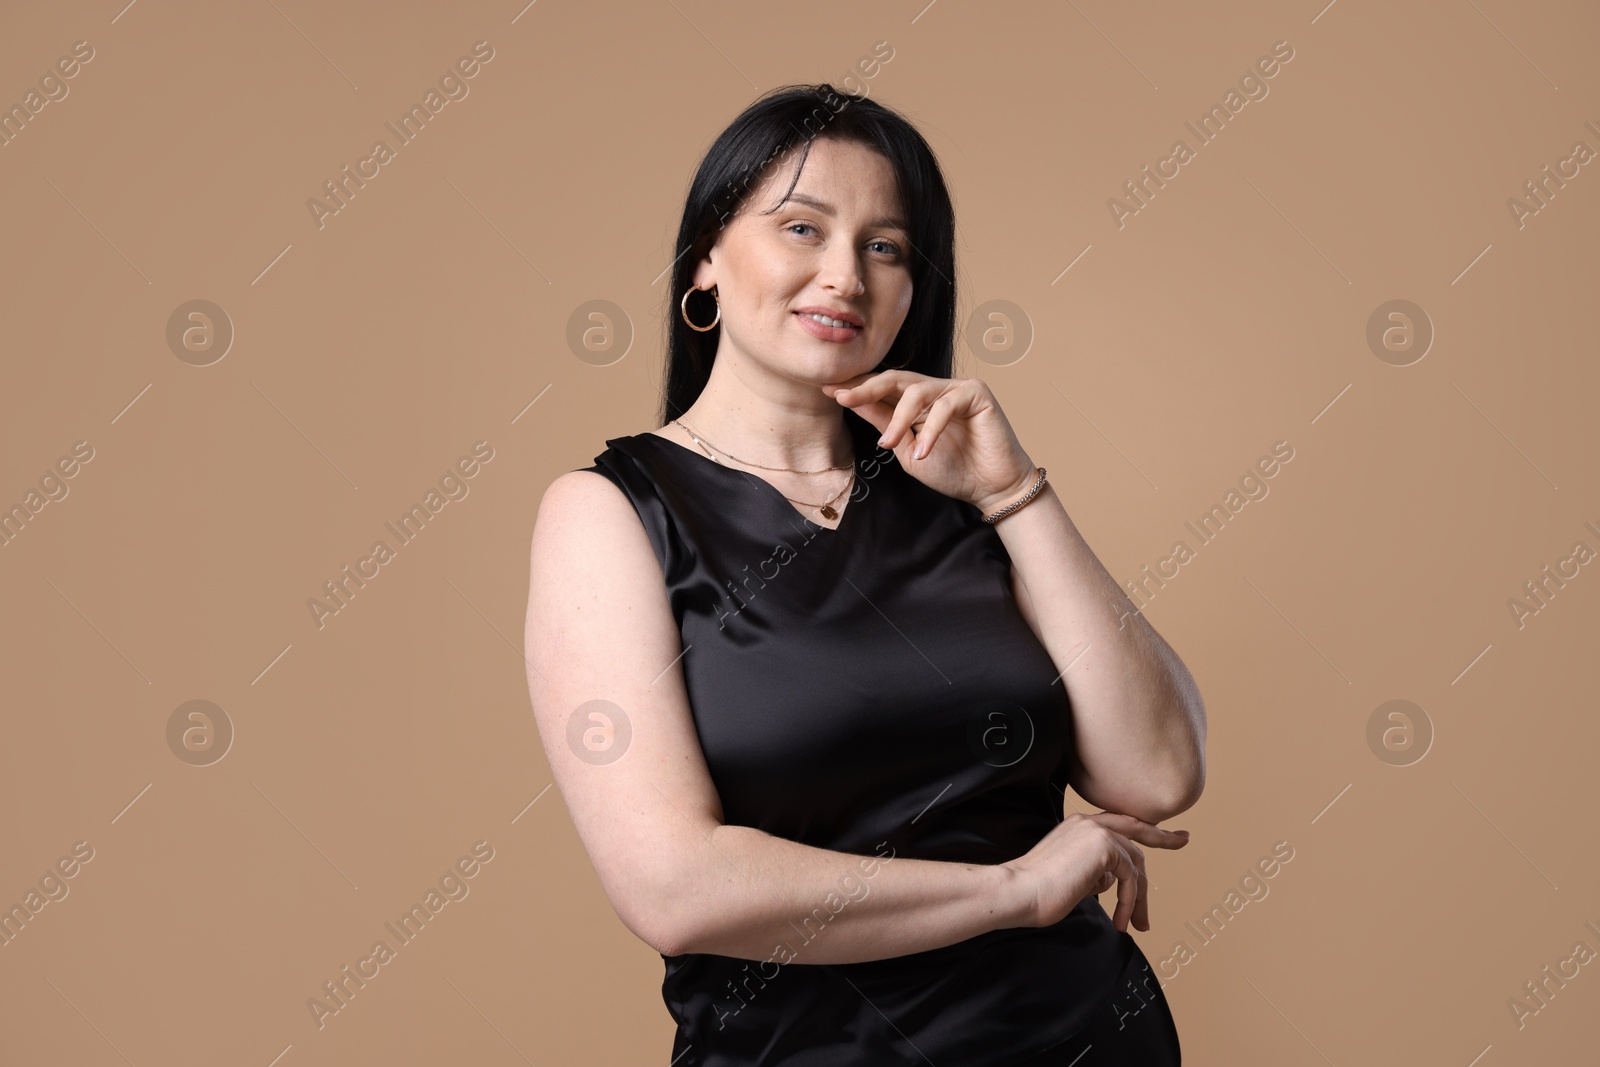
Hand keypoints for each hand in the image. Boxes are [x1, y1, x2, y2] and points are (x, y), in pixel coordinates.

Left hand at [822, 370, 1035, 514]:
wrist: (991, 488)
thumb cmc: (953, 470)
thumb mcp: (908, 450)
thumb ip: (885, 425)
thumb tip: (851, 401)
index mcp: (916, 402)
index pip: (882, 389)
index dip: (857, 388)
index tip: (827, 390)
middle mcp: (934, 390)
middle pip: (894, 379)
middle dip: (866, 388)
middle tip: (842, 397)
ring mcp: (956, 388)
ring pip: (917, 391)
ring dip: (899, 420)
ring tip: (888, 444)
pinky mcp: (976, 393)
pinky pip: (946, 405)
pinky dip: (931, 430)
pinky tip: (923, 451)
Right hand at [1002, 811, 1190, 932]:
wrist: (1018, 891)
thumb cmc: (1036, 892)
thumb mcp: (1071, 878)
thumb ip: (1093, 873)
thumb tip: (1110, 881)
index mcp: (1077, 826)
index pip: (1119, 823)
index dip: (1145, 828)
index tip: (1167, 830)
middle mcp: (1088, 823)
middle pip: (1136, 833)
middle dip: (1163, 838)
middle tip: (1183, 841)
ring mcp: (1096, 832)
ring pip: (1134, 863)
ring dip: (1138, 899)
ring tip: (1136, 924)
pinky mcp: (1103, 846)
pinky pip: (1130, 877)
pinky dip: (1129, 903)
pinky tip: (1120, 921)